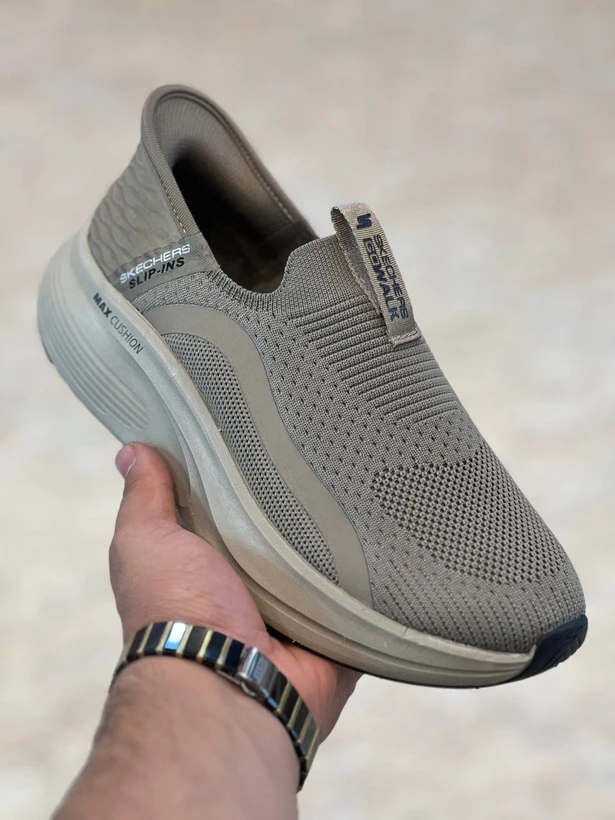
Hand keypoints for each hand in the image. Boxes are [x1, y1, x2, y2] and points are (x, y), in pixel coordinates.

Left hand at [111, 442, 359, 737]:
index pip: (233, 514)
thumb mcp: (146, 542)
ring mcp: (299, 616)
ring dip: (341, 541)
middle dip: (302, 508)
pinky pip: (365, 599)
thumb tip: (132, 452)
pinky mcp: (338, 634)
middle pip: (286, 538)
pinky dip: (375, 579)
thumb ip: (145, 500)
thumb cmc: (177, 610)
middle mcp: (255, 594)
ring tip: (364, 484)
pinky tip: (396, 537)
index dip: (245, 483)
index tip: (266, 439)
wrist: (227, 681)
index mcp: (212, 569)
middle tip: (326, 455)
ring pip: (328, 566)